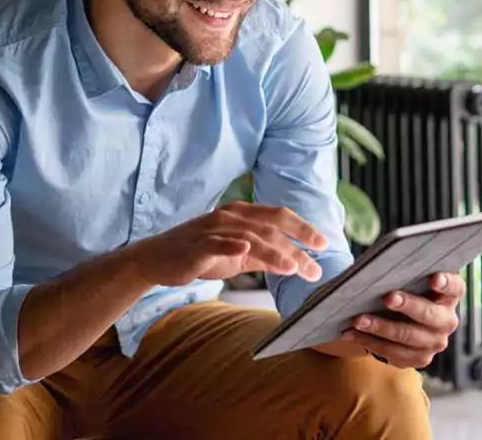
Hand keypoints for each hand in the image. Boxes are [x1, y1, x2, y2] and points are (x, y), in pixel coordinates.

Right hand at [131, 202, 327, 286]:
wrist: (157, 260)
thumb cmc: (200, 254)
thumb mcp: (238, 255)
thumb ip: (265, 256)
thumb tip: (296, 262)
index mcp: (243, 214)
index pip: (279, 216)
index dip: (303, 228)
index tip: (324, 243)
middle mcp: (231, 216)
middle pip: (270, 226)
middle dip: (296, 244)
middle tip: (317, 263)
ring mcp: (213, 228)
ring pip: (250, 236)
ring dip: (274, 251)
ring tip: (294, 267)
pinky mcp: (197, 245)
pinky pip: (217, 242)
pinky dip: (232, 244)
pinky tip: (246, 248)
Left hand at [339, 272, 463, 368]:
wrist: (406, 320)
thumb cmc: (407, 290)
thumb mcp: (412, 279)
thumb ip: (406, 272)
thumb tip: (380, 266)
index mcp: (450, 296)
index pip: (455, 287)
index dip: (445, 283)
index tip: (433, 278)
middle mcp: (447, 321)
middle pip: (429, 314)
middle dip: (407, 305)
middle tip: (387, 297)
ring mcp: (434, 343)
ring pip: (407, 336)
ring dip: (380, 327)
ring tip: (358, 319)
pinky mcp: (419, 359)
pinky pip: (393, 353)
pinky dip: (369, 342)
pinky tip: (351, 333)